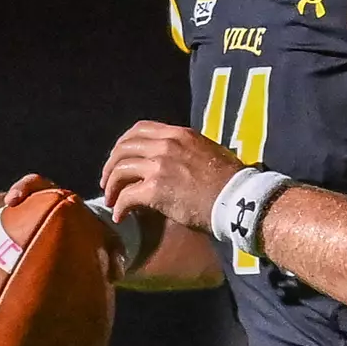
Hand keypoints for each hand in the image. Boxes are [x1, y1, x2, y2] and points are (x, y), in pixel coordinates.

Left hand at [99, 121, 243, 231]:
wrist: (238, 199)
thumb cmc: (229, 181)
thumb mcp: (208, 152)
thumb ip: (185, 152)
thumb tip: (172, 163)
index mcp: (178, 134)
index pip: (139, 129)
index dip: (123, 143)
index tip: (120, 158)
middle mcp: (166, 145)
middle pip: (124, 148)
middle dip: (111, 165)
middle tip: (108, 181)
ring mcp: (159, 166)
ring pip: (120, 170)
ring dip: (111, 186)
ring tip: (111, 200)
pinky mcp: (156, 190)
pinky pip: (126, 196)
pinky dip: (120, 206)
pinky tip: (121, 216)